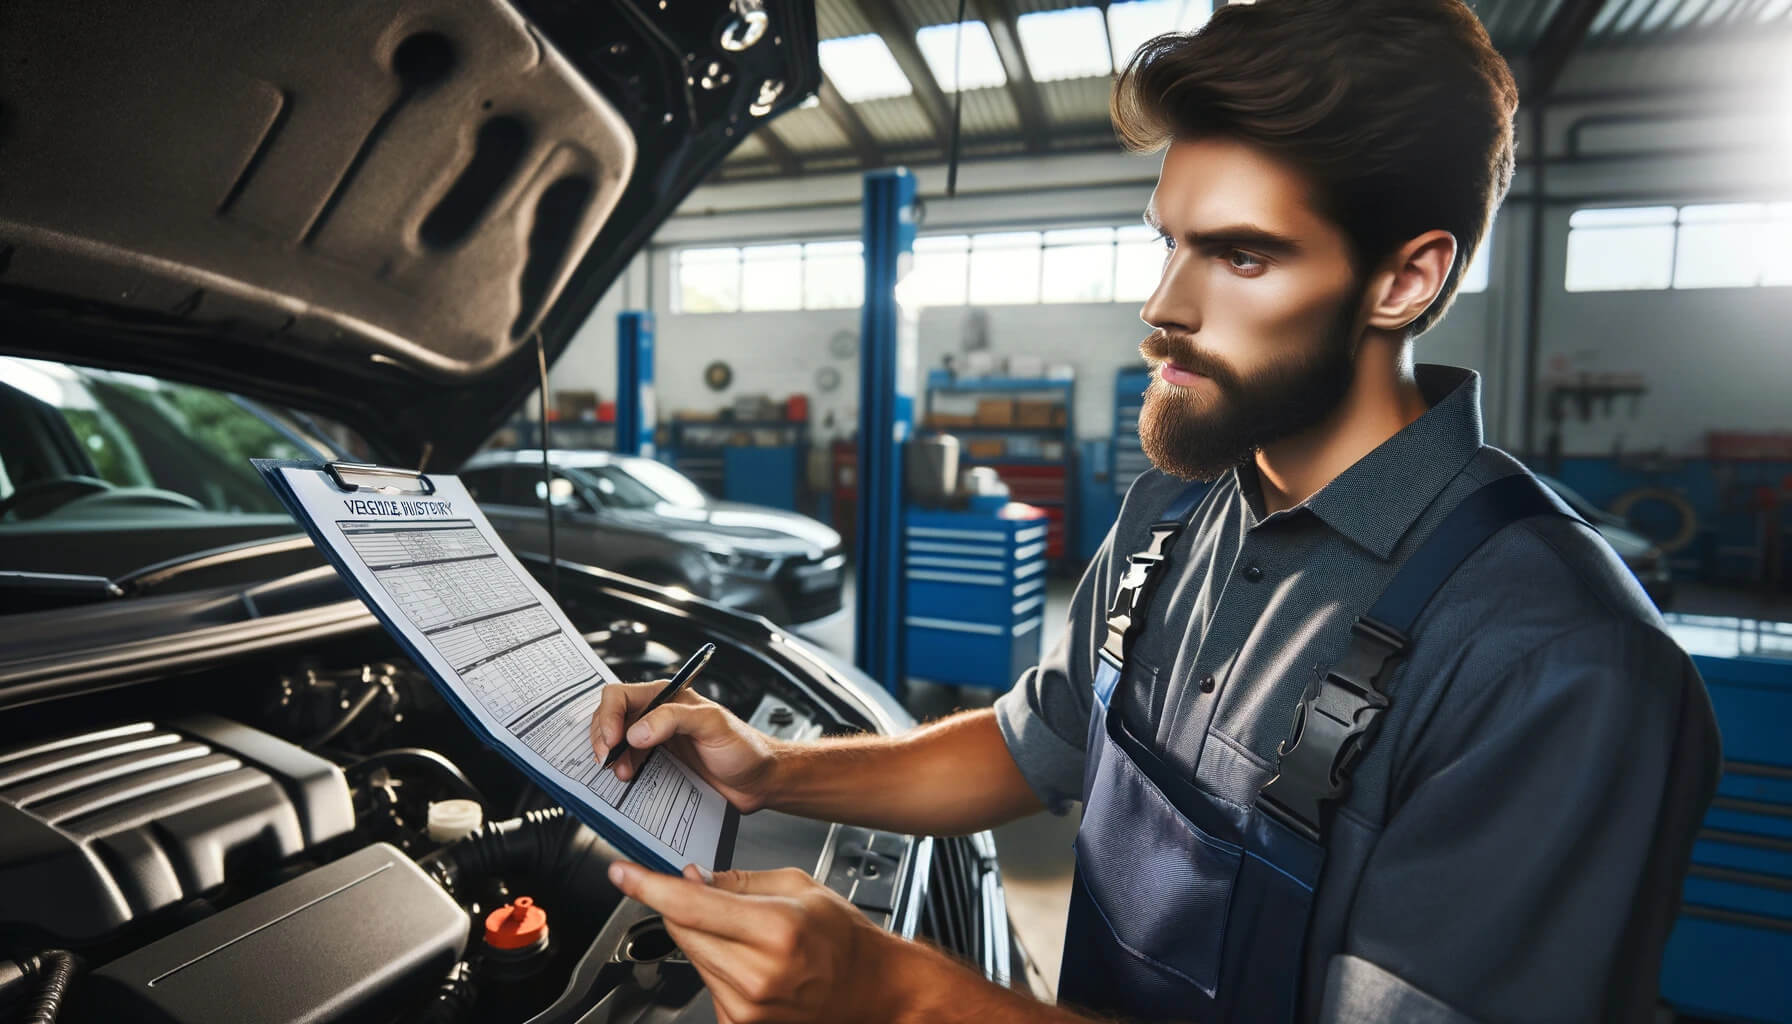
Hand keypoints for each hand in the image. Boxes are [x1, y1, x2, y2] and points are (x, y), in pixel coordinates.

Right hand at [590, 681, 779, 812]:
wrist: (760, 780)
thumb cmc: (745, 747)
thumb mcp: (713, 725)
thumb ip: (675, 720)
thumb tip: (637, 730)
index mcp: (668, 698)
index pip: (621, 695)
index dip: (609, 716)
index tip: (613, 741)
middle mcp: (658, 716)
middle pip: (611, 717)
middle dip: (603, 737)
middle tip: (608, 760)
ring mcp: (656, 741)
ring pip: (616, 741)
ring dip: (611, 756)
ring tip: (620, 772)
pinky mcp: (659, 764)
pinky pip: (628, 763)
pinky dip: (620, 770)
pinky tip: (626, 778)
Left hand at [608, 861, 914, 1023]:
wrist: (871, 988)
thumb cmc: (842, 937)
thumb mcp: (797, 886)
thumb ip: (737, 881)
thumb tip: (690, 878)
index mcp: (776, 929)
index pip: (690, 905)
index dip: (648, 886)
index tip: (621, 872)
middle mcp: (759, 974)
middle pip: (682, 930)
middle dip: (682, 906)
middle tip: (706, 893)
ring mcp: (748, 1007)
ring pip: (691, 955)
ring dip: (703, 936)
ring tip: (748, 935)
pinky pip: (705, 982)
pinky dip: (717, 964)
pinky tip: (751, 961)